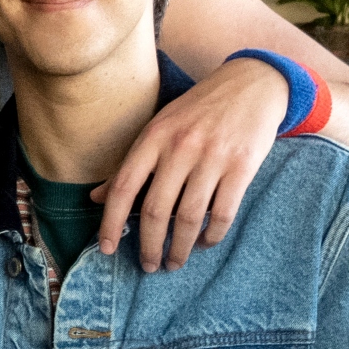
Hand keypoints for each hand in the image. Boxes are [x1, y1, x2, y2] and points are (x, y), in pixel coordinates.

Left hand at [100, 57, 288, 270]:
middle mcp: (180, 147)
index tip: (107, 249)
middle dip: (148, 245)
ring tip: (174, 262)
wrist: (253, 83)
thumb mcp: (160, 127)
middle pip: (154, 210)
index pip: (123, 187)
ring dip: (179, 248)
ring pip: (187, 217)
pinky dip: (211, 236)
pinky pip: (222, 213)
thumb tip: (95, 198)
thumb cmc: (200, 110)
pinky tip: (204, 243)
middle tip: (149, 265)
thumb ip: (130, 164)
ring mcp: (212, 156)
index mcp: (154, 137)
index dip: (111, 223)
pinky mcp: (242, 166)